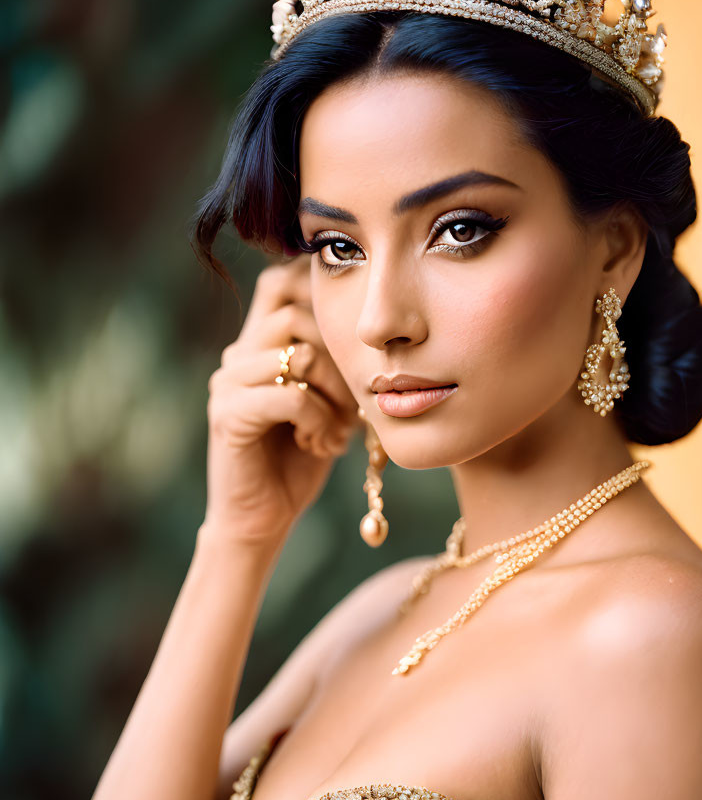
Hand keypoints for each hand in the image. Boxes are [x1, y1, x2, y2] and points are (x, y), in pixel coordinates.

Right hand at [202, 258, 359, 545]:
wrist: (262, 517)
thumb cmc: (301, 458)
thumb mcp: (329, 402)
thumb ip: (336, 363)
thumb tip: (375, 335)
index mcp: (259, 345)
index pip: (280, 282)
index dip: (317, 294)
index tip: (352, 343)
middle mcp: (238, 355)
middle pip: (296, 313)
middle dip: (340, 357)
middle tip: (353, 404)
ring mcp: (228, 383)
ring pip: (300, 353)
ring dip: (334, 394)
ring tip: (338, 431)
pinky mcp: (229, 415)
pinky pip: (290, 396)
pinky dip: (318, 421)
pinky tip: (322, 446)